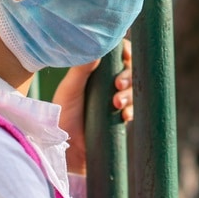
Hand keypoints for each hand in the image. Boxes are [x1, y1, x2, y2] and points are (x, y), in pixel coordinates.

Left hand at [55, 40, 133, 173]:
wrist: (64, 149)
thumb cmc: (63, 115)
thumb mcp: (70, 89)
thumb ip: (82, 70)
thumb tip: (98, 48)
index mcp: (97, 73)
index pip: (118, 56)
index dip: (126, 52)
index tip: (126, 55)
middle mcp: (109, 85)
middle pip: (131, 72)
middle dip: (128, 77)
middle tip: (118, 84)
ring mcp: (116, 102)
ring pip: (135, 92)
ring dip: (129, 95)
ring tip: (117, 104)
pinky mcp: (121, 119)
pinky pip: (134, 111)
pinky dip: (131, 112)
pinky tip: (124, 116)